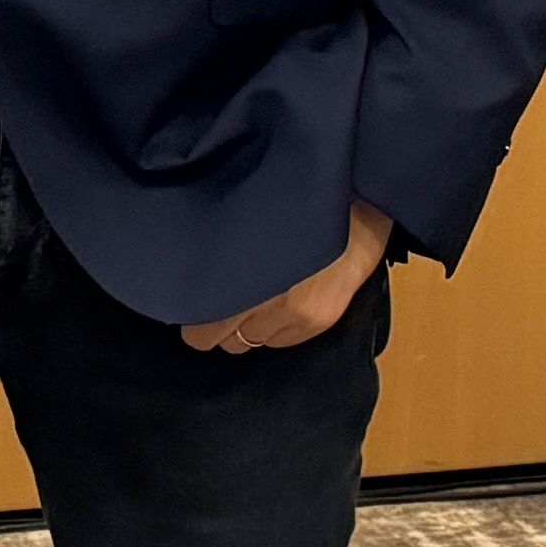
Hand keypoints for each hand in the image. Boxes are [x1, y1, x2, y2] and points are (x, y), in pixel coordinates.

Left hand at [183, 201, 392, 356]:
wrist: (355, 203)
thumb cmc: (292, 203)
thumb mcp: (241, 220)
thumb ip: (215, 254)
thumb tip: (190, 280)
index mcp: (234, 272)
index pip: (196, 329)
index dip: (194, 314)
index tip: (196, 299)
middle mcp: (261, 300)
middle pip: (215, 340)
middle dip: (215, 323)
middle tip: (222, 299)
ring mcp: (292, 315)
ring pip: (247, 343)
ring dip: (246, 326)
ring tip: (255, 297)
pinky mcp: (317, 322)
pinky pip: (278, 343)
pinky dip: (274, 329)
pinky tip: (282, 302)